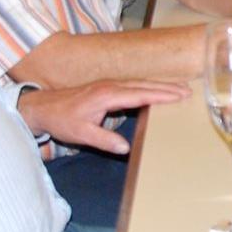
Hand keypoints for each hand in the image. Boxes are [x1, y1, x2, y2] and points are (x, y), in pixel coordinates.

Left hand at [17, 80, 189, 153]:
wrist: (42, 107)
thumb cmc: (62, 120)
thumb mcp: (81, 134)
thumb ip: (104, 140)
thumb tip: (126, 148)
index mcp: (107, 95)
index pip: (140, 94)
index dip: (161, 95)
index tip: (180, 96)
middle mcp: (111, 85)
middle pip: (144, 84)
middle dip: (167, 87)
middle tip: (189, 91)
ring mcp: (109, 84)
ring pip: (140, 83)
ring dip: (160, 86)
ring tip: (179, 89)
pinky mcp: (107, 87)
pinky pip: (133, 85)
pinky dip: (148, 87)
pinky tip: (156, 91)